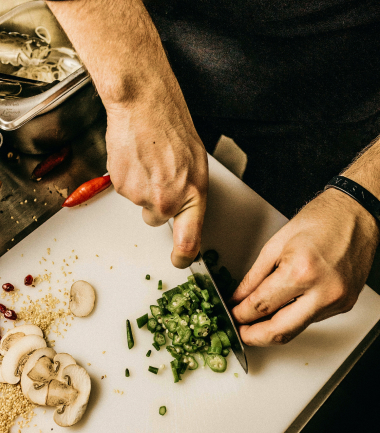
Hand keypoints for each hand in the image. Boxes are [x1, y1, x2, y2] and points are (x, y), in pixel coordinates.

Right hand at [104, 79, 207, 268]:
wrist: (144, 105)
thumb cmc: (172, 128)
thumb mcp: (196, 165)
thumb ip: (190, 195)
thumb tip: (184, 215)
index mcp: (192, 196)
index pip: (188, 241)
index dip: (183, 256)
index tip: (180, 260)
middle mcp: (167, 201)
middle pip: (156, 219)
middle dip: (156, 203)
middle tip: (159, 175)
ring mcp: (141, 195)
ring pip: (140, 202)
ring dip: (142, 186)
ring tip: (148, 159)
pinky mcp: (120, 186)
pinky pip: (125, 189)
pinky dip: (128, 176)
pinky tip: (135, 157)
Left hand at [231, 189, 379, 345]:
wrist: (356, 214)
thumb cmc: (321, 219)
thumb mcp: (276, 244)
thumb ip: (254, 276)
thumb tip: (239, 298)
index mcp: (301, 271)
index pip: (261, 306)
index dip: (241, 315)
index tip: (233, 315)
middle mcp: (323, 291)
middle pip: (280, 331)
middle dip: (255, 336)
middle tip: (241, 332)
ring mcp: (337, 301)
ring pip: (296, 330)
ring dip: (273, 329)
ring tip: (257, 322)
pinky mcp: (344, 304)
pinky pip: (311, 319)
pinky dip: (293, 317)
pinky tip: (283, 309)